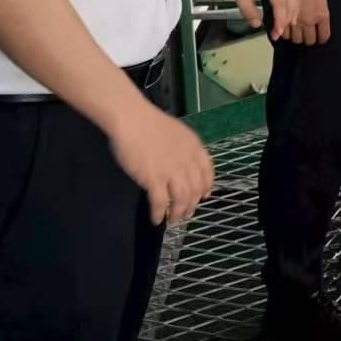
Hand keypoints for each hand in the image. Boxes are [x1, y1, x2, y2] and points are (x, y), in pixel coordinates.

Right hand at [107, 100, 215, 226]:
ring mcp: (171, 171)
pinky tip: (156, 219)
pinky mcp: (153, 179)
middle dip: (192, 204)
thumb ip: (185, 149)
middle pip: (195, 189)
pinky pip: (160, 202)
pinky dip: (159, 213)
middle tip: (187, 213)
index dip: (206, 186)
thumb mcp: (178, 133)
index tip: (204, 195)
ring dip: (178, 212)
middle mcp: (187, 161)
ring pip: (181, 199)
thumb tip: (186, 163)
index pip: (207, 172)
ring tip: (174, 220)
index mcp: (195, 148)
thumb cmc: (151, 124)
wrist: (133, 120)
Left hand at [223, 0, 298, 43]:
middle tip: (277, 34)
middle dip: (286, 21)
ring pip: (295, 0)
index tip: (275, 34)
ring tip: (282, 28)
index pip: (281, 4)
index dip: (280, 21)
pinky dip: (292, 7)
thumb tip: (256, 24)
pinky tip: (287, 16)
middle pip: (292, 3)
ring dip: (291, 15)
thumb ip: (247, 9)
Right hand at [284, 0, 331, 45]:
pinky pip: (284, 34)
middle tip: (306, 35)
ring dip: (296, 37)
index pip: (324, 36)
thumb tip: (320, 30)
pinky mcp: (283, 19)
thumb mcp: (322, 1)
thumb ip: (321, 16)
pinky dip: (285, 33)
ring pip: (296, 39)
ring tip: (296, 32)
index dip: (321, 39)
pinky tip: (287, 28)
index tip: (319, 38)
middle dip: (308, 39)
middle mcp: (309, 21)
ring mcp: (296, 21)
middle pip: (309, 41)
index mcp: (322, 15)